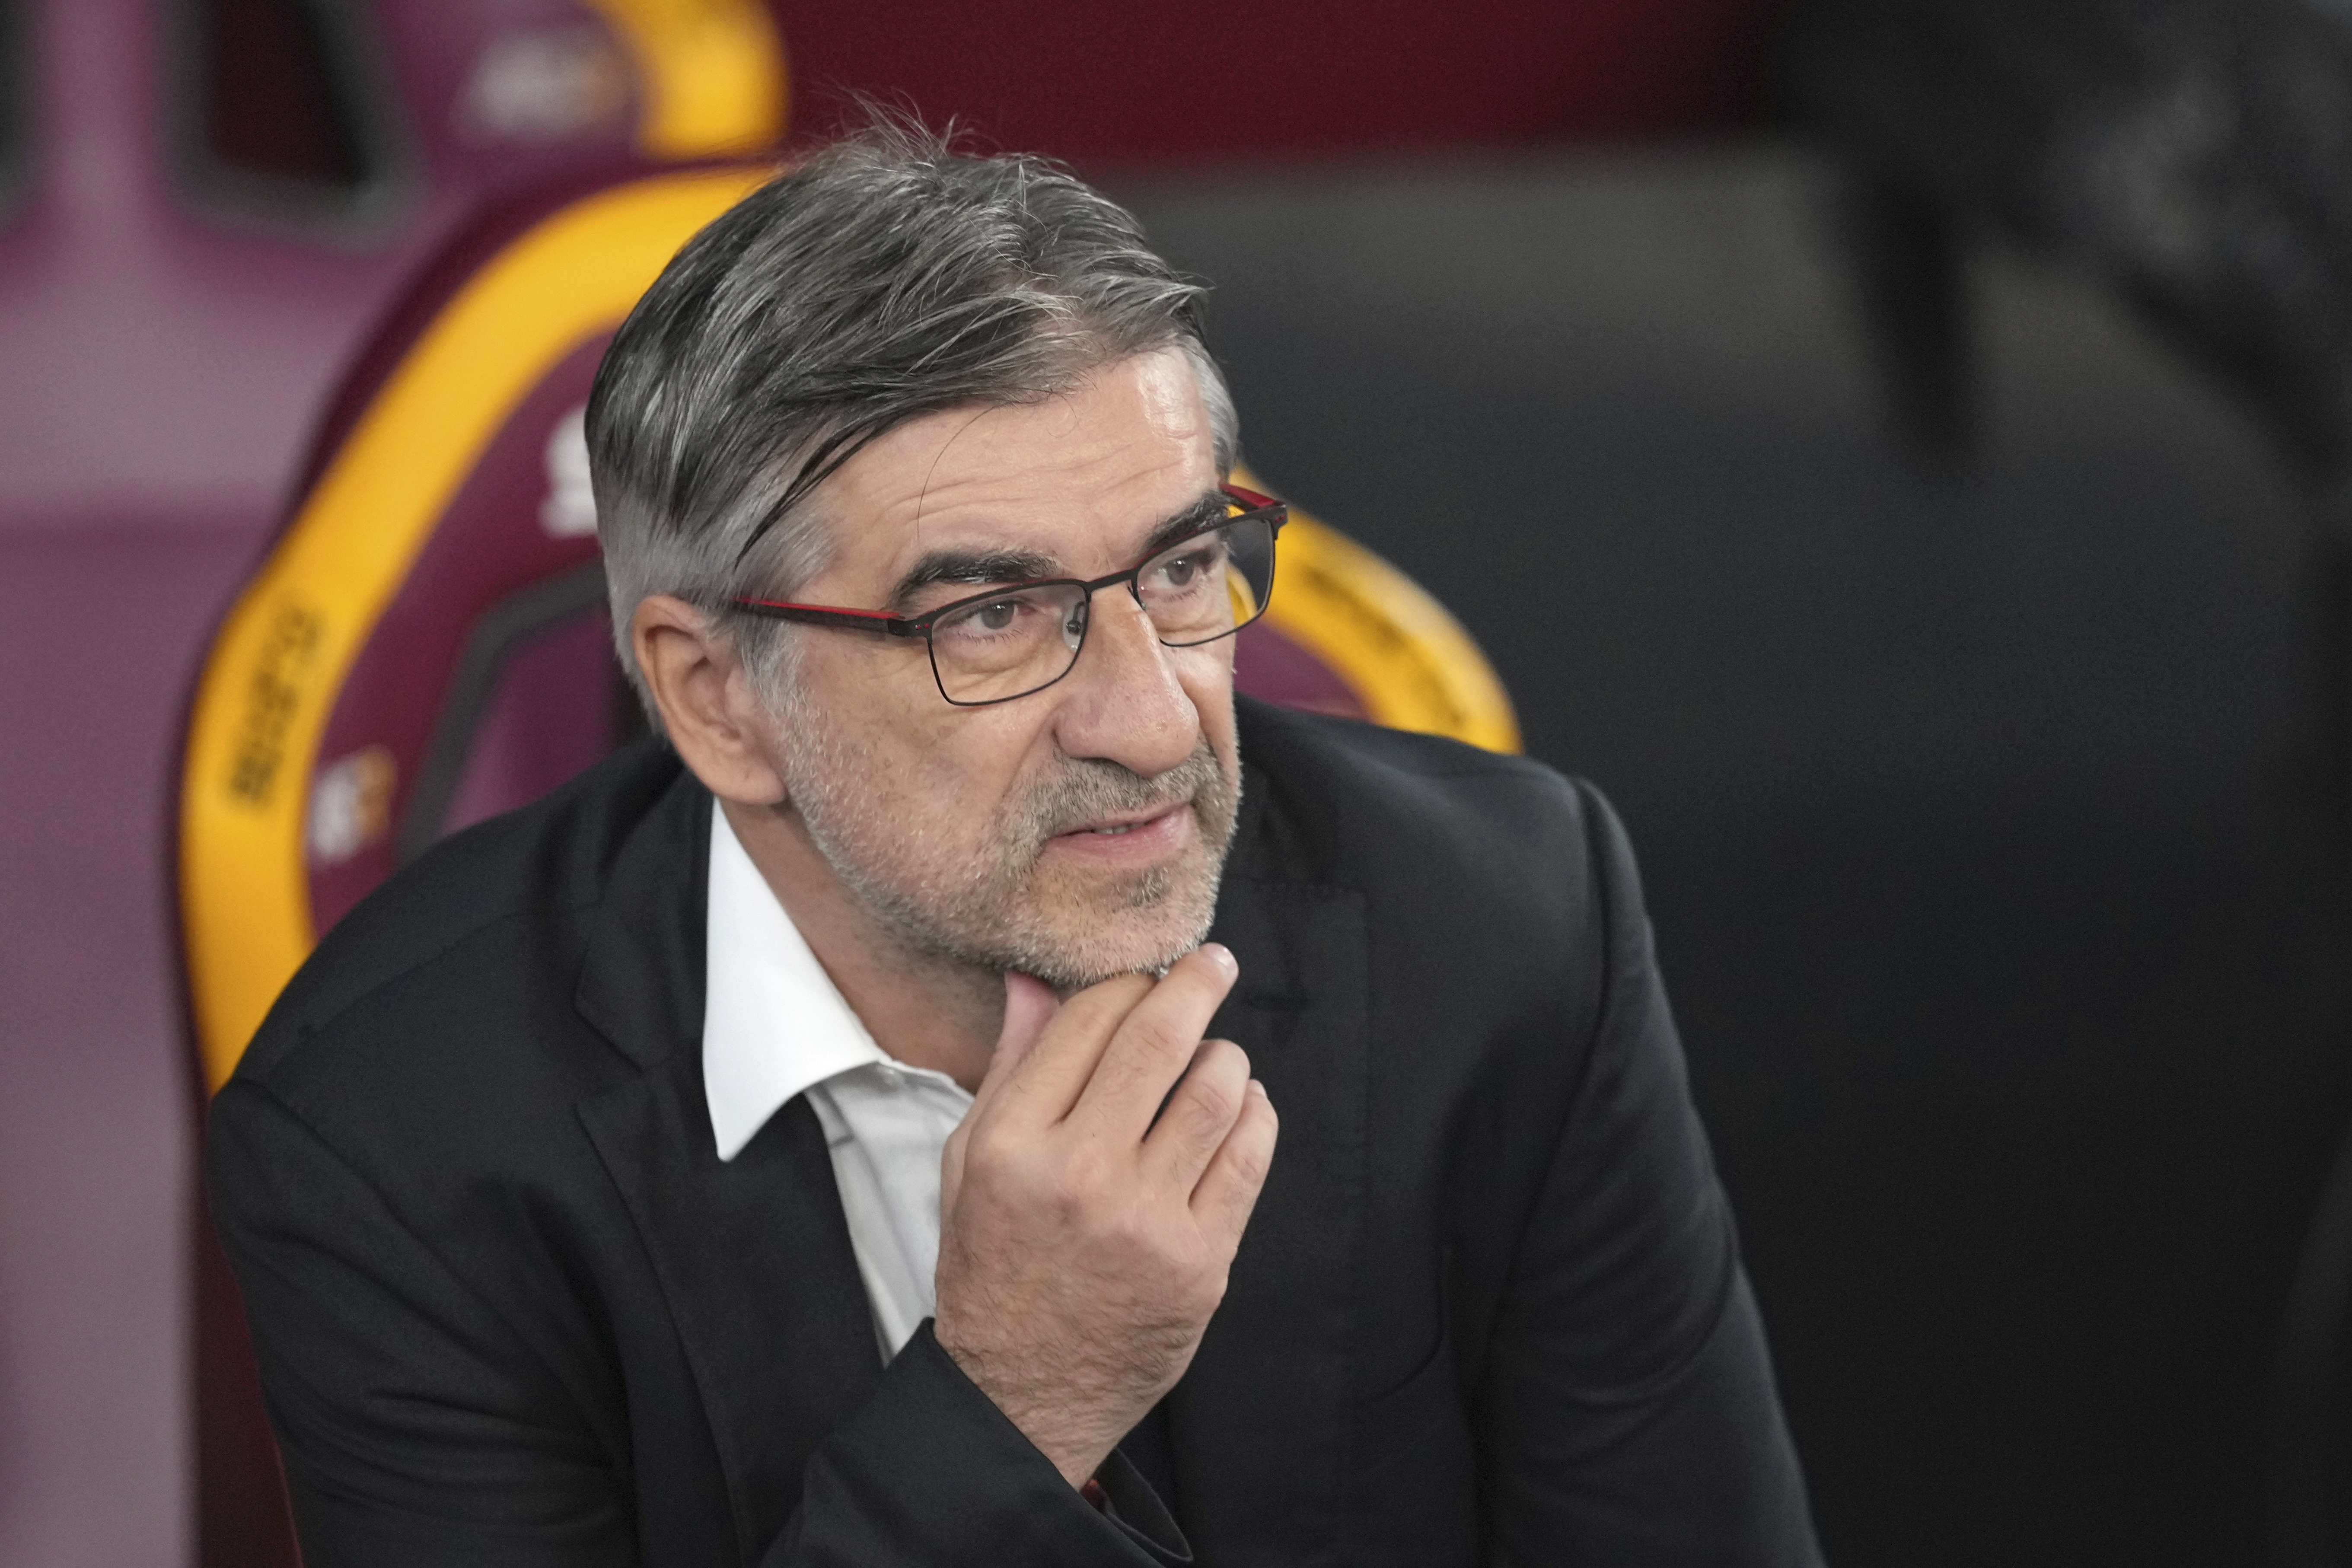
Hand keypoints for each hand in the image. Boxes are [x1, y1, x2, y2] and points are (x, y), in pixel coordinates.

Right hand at [933, 945, 1278, 1487]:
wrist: (1020, 1393)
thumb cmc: (994, 1265)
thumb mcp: (969, 1161)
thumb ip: (1009, 1064)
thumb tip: (1036, 978)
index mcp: (1013, 1144)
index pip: (1087, 1020)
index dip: (1127, 981)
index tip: (1148, 972)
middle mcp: (1081, 1174)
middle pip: (1160, 1039)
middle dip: (1196, 984)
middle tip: (1213, 965)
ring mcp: (1147, 1220)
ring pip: (1219, 1089)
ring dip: (1225, 1057)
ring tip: (1214, 1061)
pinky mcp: (1201, 1260)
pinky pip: (1250, 1154)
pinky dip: (1254, 1115)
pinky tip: (1239, 1110)